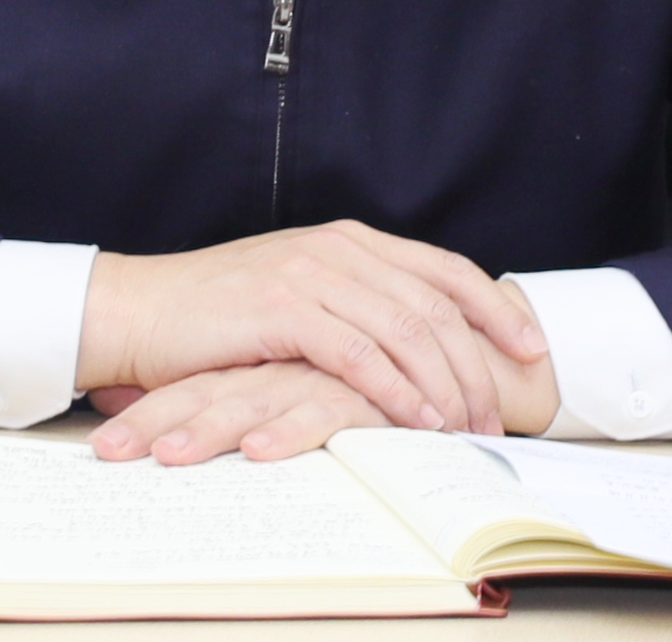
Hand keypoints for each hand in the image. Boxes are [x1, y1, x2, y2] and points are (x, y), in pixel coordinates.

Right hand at [84, 284, 562, 463]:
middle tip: (497, 416)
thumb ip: (355, 306)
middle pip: (434, 305)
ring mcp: (310, 275)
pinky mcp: (282, 310)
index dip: (494, 306)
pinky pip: (357, 354)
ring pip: (404, 330)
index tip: (531, 346)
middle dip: (476, 364)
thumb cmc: (218, 315)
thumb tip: (420, 348)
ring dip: (443, 387)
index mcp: (350, 240)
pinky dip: (395, 390)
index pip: (443, 268)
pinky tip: (415, 420)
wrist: (140, 310)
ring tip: (466, 430)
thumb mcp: (300, 296)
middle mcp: (338, 249)